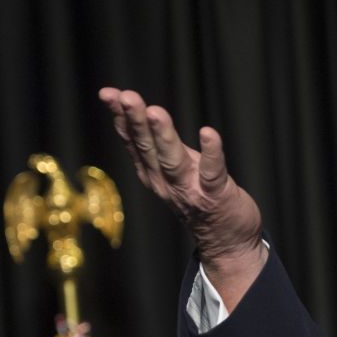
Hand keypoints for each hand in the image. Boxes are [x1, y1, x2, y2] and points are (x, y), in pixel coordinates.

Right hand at [99, 87, 264, 309]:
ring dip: (163, 136)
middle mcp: (165, 182)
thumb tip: (134, 112)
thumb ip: (155, 148)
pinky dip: (211, 153)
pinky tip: (208, 133)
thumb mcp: (170, 172)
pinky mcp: (216, 195)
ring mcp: (190, 190)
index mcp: (152, 173)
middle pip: (146, 147)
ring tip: (155, 112)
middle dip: (135, 121)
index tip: (109, 94)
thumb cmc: (200, 199)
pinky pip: (212, 172)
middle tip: (126, 96)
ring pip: (171, 160)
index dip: (120, 117)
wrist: (226, 242)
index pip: (132, 141)